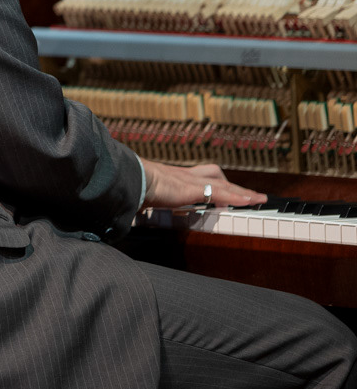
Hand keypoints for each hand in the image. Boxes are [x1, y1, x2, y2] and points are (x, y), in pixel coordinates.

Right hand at [140, 158, 265, 209]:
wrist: (131, 178)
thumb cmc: (133, 186)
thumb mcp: (143, 195)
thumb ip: (144, 202)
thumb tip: (134, 212)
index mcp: (175, 178)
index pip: (201, 177)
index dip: (213, 183)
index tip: (223, 190)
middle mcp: (186, 176)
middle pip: (217, 177)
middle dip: (234, 186)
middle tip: (251, 194)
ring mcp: (192, 181)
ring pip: (224, 183)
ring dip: (242, 191)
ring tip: (257, 199)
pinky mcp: (195, 189)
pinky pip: (223, 192)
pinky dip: (239, 197)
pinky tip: (251, 201)